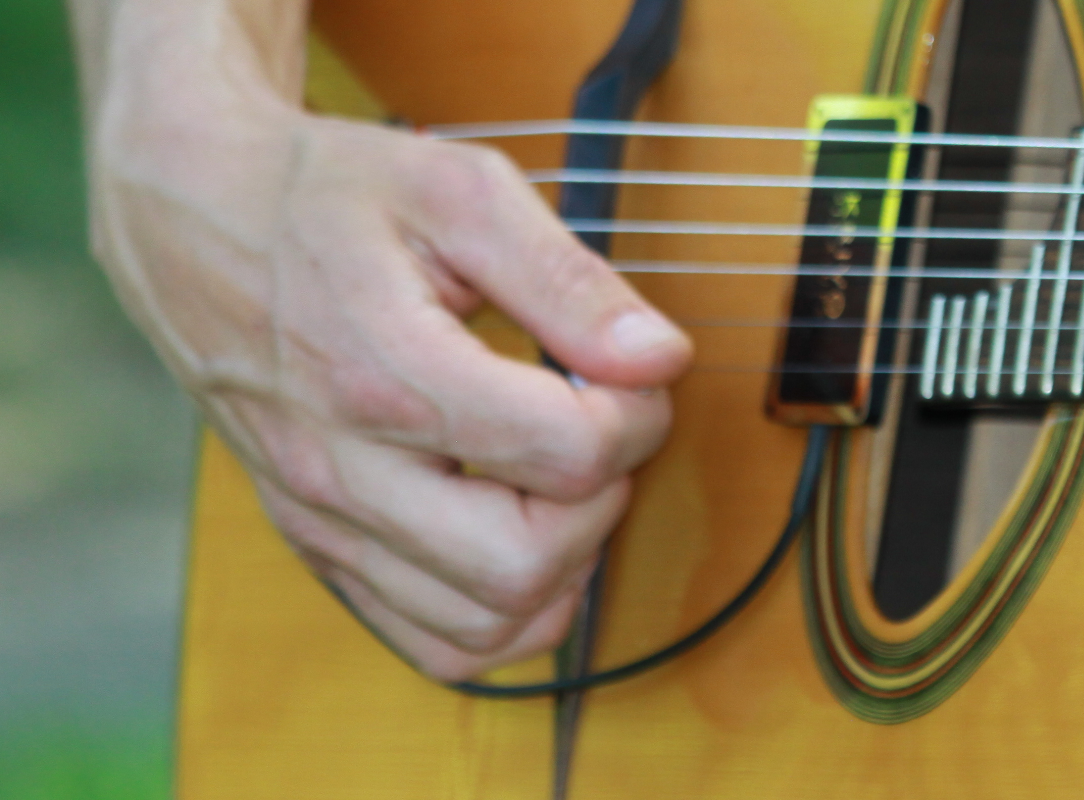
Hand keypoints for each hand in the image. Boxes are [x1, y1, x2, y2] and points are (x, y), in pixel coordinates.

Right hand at [83, 18, 690, 679]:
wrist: (189, 214)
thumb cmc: (328, 194)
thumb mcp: (461, 195)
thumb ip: (569, 282)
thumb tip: (660, 358)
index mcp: (384, 373)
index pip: (566, 455)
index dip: (637, 418)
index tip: (632, 372)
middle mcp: (342, 467)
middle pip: (523, 564)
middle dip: (601, 503)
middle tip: (598, 430)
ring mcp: (323, 518)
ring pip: (484, 623)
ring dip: (561, 567)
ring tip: (562, 481)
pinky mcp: (317, 543)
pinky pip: (432, 640)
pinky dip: (502, 611)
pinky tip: (521, 532)